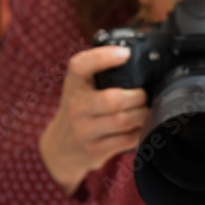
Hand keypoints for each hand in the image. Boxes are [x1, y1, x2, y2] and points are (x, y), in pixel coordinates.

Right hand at [39, 46, 147, 194]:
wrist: (60, 148)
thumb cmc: (79, 110)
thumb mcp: (80, 87)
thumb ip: (100, 72)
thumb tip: (135, 57)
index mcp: (74, 84)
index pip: (81, 65)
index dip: (104, 57)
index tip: (125, 54)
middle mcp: (76, 106)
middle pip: (113, 99)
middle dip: (138, 96)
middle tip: (143, 95)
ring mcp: (84, 130)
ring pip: (123, 120)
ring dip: (142, 114)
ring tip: (144, 111)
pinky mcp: (95, 150)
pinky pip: (126, 140)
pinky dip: (139, 132)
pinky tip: (139, 127)